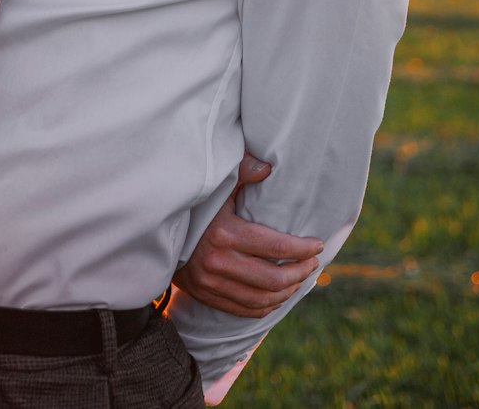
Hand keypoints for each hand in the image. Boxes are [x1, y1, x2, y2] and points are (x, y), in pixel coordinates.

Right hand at [172, 151, 323, 317]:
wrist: (160, 234)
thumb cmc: (194, 206)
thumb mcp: (216, 186)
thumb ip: (241, 172)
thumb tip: (268, 167)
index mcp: (224, 234)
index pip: (275, 247)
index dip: (302, 248)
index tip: (318, 244)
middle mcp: (219, 263)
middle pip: (273, 278)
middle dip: (300, 271)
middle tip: (313, 263)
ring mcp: (212, 284)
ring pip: (263, 298)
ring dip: (288, 290)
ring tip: (301, 277)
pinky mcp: (208, 297)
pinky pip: (246, 310)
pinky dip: (268, 305)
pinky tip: (280, 294)